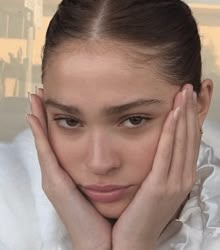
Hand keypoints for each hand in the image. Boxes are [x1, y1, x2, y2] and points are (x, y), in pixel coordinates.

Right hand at [26, 89, 111, 249]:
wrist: (104, 242)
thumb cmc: (105, 213)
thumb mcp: (106, 186)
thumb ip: (106, 170)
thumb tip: (115, 155)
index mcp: (68, 174)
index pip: (57, 141)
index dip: (51, 121)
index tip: (48, 100)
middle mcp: (56, 174)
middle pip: (45, 137)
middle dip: (40, 114)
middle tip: (36, 91)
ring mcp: (52, 177)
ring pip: (42, 140)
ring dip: (37, 116)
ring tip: (34, 95)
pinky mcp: (54, 182)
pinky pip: (44, 151)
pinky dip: (38, 132)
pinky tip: (33, 114)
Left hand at [112, 84, 200, 249]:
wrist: (129, 243)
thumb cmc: (137, 213)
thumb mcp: (151, 187)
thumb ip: (156, 167)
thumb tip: (157, 148)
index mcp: (179, 177)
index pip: (188, 141)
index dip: (190, 117)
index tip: (188, 97)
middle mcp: (182, 178)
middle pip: (189, 136)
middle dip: (190, 110)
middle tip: (189, 87)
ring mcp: (174, 182)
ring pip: (182, 141)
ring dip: (184, 115)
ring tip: (184, 92)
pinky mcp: (160, 187)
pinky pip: (167, 153)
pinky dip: (172, 132)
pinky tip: (173, 114)